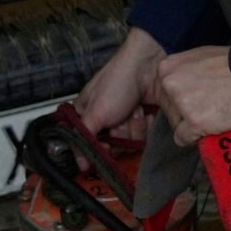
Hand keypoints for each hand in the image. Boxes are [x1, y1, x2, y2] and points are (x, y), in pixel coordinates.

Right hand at [77, 28, 163, 144]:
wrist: (151, 67)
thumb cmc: (118, 82)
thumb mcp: (95, 112)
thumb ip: (85, 138)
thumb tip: (80, 163)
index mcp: (85, 114)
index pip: (86, 143)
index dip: (96, 148)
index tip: (104, 149)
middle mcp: (104, 118)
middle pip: (110, 146)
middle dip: (119, 134)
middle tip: (122, 118)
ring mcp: (124, 119)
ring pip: (128, 142)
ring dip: (134, 127)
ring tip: (135, 109)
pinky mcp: (142, 119)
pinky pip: (143, 135)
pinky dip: (146, 124)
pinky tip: (145, 110)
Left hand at [148, 44, 230, 140]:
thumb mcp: (200, 57)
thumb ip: (184, 70)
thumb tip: (180, 85)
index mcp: (167, 68)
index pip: (164, 92)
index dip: (180, 99)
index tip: (196, 100)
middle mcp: (169, 85)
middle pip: (168, 110)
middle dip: (184, 113)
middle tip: (207, 110)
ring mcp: (181, 104)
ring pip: (176, 125)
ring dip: (191, 125)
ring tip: (213, 117)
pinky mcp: (194, 122)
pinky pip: (184, 138)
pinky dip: (196, 137)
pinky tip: (210, 129)